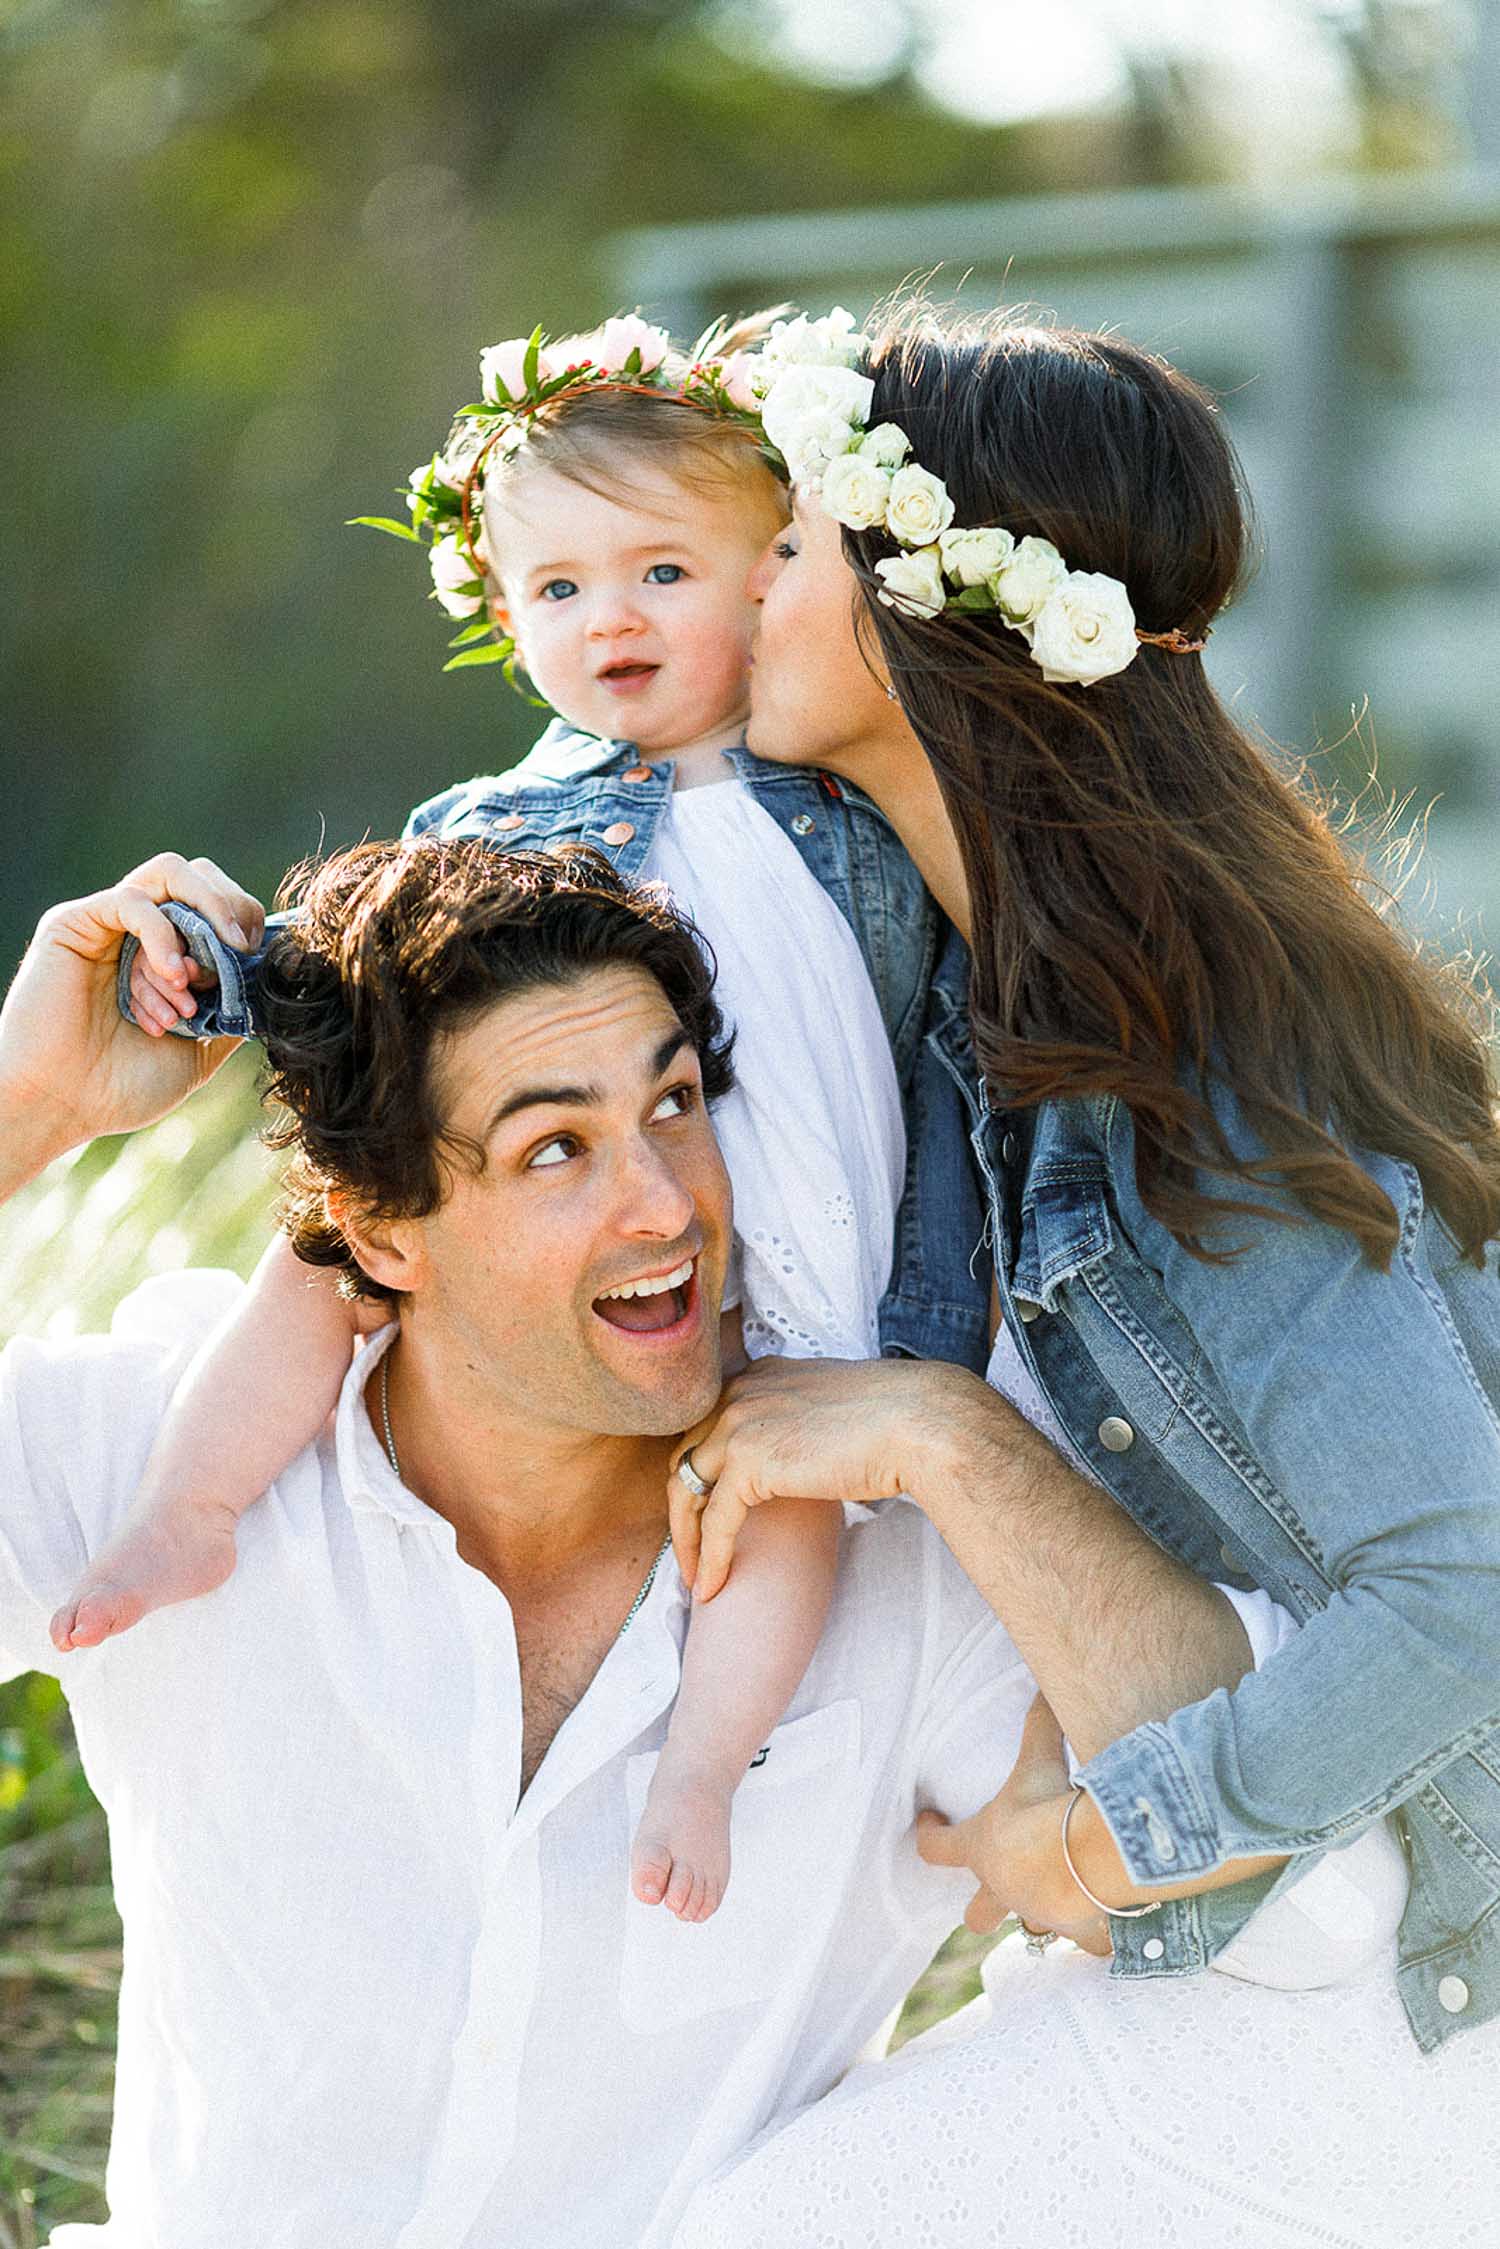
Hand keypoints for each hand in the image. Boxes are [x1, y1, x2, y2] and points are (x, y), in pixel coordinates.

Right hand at [0, 853, 263, 1177]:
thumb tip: (268, 983)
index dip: (245, 917)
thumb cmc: (121, 1087)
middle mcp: (138, 929)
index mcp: (167, 953)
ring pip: (170, 875)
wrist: (63, 1107)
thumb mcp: (199, 1052)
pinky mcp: (74, 922)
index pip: (218, 899)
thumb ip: (232, 1014)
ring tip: (192, 986)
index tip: (254, 956)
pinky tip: (172, 977)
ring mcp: (106, 922)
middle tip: (239, 949)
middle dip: (231, 907)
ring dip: (198, 927)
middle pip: (198, 873)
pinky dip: (163, 936)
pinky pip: (133, 901)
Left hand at [668, 1354, 983, 1599]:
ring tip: (696, 1580)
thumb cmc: (895, 1423)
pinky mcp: (750, 1459)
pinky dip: (710, 1557)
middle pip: (685, 1458)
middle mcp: (740, 1392)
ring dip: (688, 1541)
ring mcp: (740, 1422)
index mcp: (758, 1378)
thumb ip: (799, 1427)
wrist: (920, 1422)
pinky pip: (715, 1519)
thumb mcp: (828, 1413)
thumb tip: (800, 1462)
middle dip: (684, 1512)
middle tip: (692, 1556)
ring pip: (687, 1489)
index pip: (706, 1431)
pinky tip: (712, 1587)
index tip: (705, 1519)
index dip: (700, 1478)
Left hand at [915, 1695, 1112, 1956]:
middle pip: (976, 1917)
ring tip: (1066, 1900)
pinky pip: (1090, 1943)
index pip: (937, 1849)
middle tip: (996, 1894)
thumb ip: (1038, 1722)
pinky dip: (1101, 1934)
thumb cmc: (1045, 1808)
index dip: (930, 1836)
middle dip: (983, 1910)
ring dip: (1045, 1917)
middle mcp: (1006, 1889)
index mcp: (983, 1849)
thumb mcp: (1038, 1759)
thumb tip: (1042, 1683)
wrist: (1084, 1859)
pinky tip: (1114, 1926)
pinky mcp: (1080, 1932)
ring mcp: (1041, 1915)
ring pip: (1034, 1931)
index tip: (929, 1821)